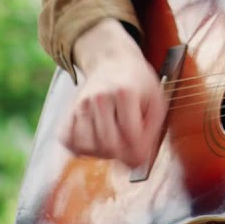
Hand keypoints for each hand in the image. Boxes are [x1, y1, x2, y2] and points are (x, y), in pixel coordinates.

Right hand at [60, 19, 166, 168]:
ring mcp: (81, 105)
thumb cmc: (138, 84)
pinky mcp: (69, 111)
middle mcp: (99, 98)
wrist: (112, 61)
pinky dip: (82, 148)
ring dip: (103, 153)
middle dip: (122, 154)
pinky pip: (69, 142)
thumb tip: (137, 162)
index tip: (142, 152)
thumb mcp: (156, 101)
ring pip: (89, 147)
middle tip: (129, 147)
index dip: (139, 151)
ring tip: (114, 140)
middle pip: (108, 145)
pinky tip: (96, 139)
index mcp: (125, 93)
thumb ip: (151, 131)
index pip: (131, 136)